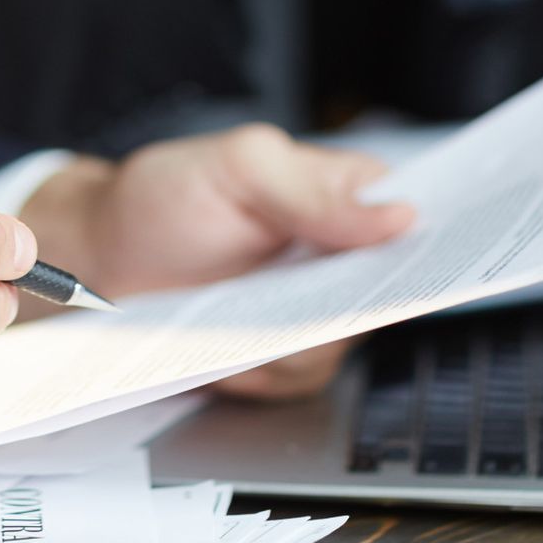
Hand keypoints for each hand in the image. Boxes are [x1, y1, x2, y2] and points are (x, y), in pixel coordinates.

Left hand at [19, 125, 413, 396]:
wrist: (102, 261)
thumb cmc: (162, 198)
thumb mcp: (236, 168)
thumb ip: (313, 189)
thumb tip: (398, 215)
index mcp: (343, 190)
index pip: (420, 213)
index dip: (439, 240)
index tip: (434, 262)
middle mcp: (339, 252)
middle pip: (391, 291)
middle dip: (352, 302)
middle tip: (301, 297)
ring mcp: (314, 308)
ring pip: (345, 341)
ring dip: (292, 338)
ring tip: (237, 315)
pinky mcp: (283, 355)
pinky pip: (299, 374)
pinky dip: (260, 368)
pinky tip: (225, 346)